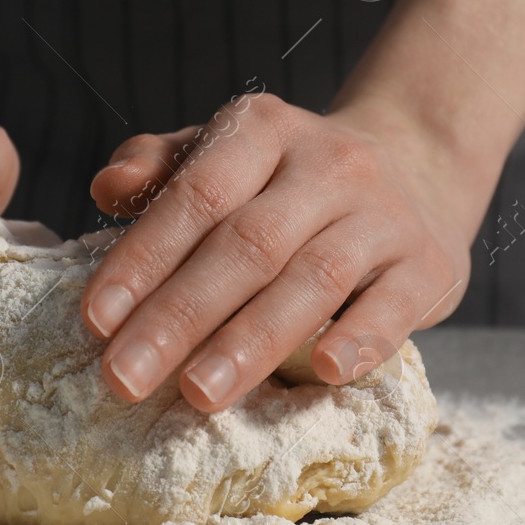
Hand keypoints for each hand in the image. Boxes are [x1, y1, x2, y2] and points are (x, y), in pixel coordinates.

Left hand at [80, 92, 476, 411]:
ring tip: (199, 394)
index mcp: (263, 131)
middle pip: (246, 244)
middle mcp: (327, 165)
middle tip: (125, 378)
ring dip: (251, 340)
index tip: (96, 320)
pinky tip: (328, 372)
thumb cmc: (289, 178)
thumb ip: (162, 166)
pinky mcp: (429, 264)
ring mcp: (383, 214)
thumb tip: (106, 188)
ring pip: (313, 278)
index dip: (144, 258)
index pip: (196, 195)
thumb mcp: (227, 151)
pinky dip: (363, 338)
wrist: (419, 163)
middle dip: (180, 315)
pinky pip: (394, 303)